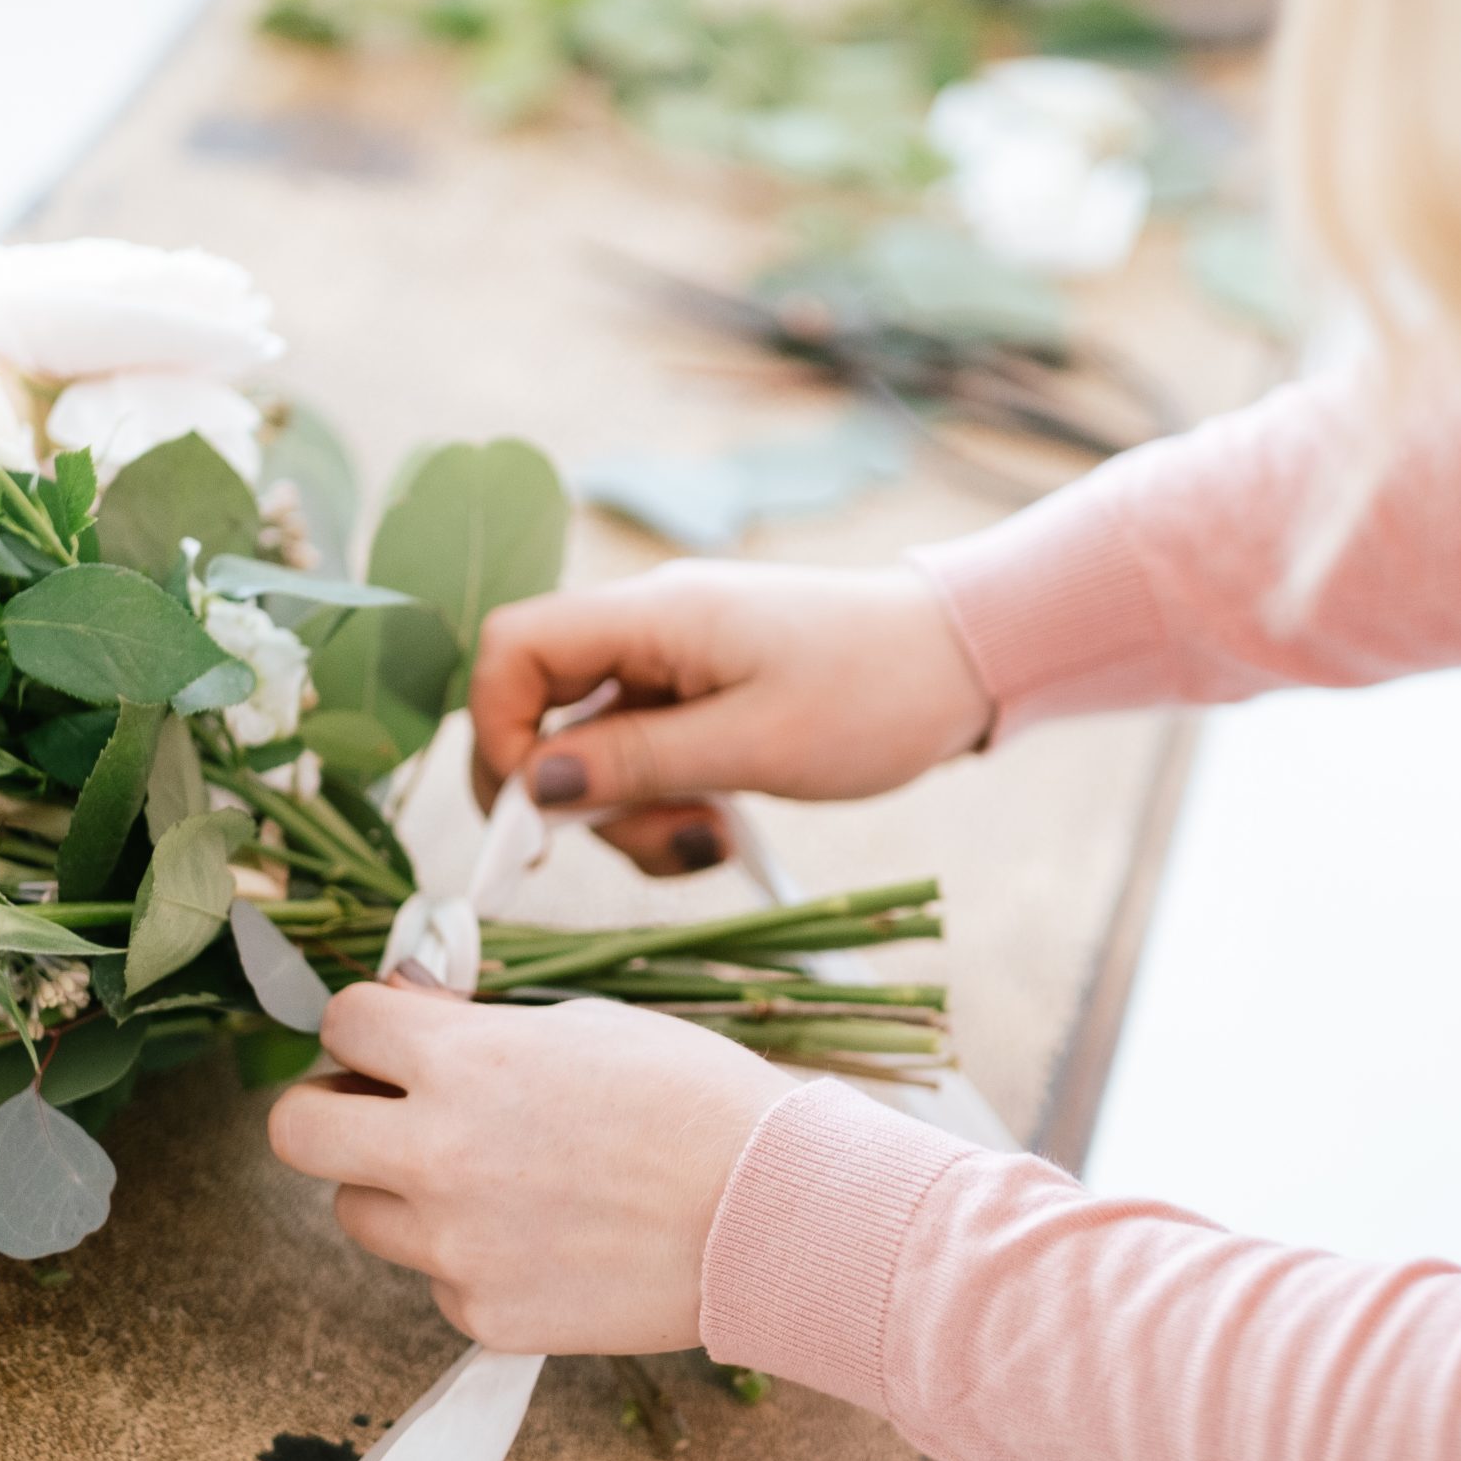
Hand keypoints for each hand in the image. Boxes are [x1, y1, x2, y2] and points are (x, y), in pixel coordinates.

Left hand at [267, 984, 797, 1353]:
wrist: (775, 1214)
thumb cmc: (696, 1098)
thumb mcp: (583, 1023)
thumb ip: (480, 1028)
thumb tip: (412, 1018)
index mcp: (461, 1060)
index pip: (339, 1022)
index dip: (370, 1025)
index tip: (398, 1036)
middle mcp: (436, 1153)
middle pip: (296, 1131)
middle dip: (330, 1109)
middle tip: (381, 1109)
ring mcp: (453, 1246)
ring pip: (358, 1213)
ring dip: (399, 1189)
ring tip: (490, 1180)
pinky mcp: (484, 1317)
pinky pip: (437, 1280)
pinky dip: (473, 1259)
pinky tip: (548, 1239)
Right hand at [469, 561, 992, 875]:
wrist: (964, 661)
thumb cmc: (875, 692)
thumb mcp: (756, 744)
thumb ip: (637, 764)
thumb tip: (531, 787)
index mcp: (650, 616)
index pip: (512, 649)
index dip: (496, 731)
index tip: (541, 814)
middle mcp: (645, 632)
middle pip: (539, 711)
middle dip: (572, 798)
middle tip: (651, 844)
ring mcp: (670, 666)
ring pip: (590, 750)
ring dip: (630, 814)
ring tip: (710, 839)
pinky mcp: (696, 699)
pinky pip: (641, 758)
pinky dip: (663, 804)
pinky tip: (720, 825)